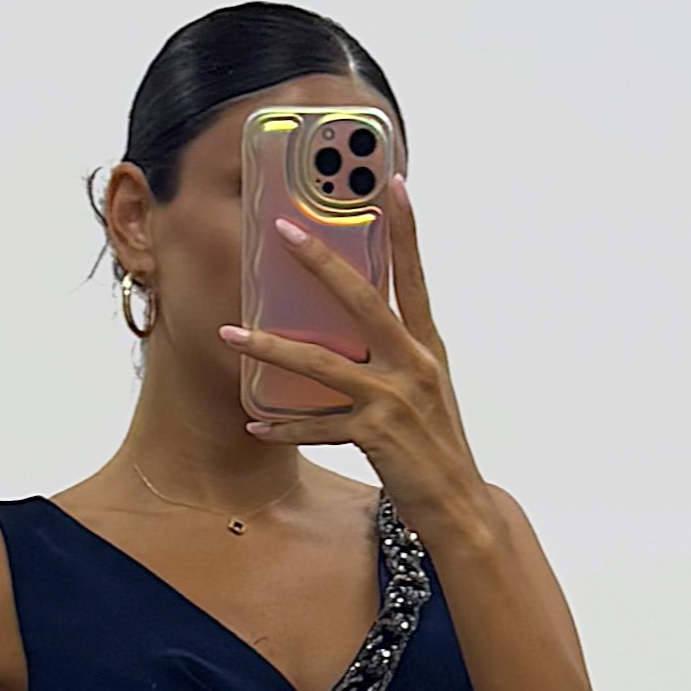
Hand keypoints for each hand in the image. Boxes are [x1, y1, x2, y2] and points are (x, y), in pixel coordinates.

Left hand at [216, 175, 487, 540]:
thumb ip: (395, 358)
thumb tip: (356, 333)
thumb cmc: (438, 448)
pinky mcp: (375, 435)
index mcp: (426, 347)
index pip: (415, 275)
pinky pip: (317, 427)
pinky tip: (256, 425)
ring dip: (270, 348)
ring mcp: (392, 398)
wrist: (459, 507)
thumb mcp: (425, 391)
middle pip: (361, 300)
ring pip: (321, 363)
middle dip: (320, 263)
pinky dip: (284, 428)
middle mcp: (412, 364)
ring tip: (231, 333)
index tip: (391, 183)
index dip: (405, 229)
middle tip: (284, 231)